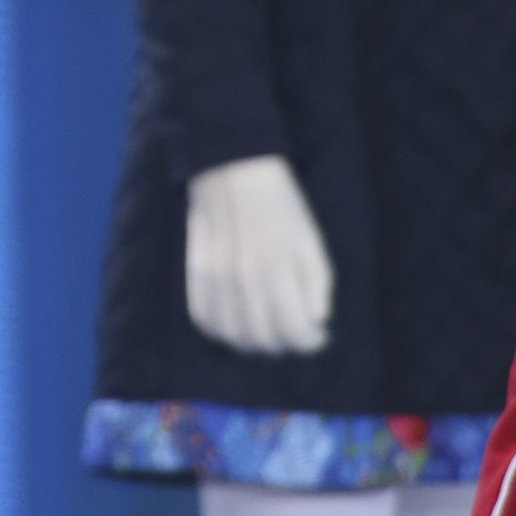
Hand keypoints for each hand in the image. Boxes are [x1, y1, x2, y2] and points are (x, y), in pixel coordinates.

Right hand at [185, 155, 334, 354]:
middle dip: (287, 343)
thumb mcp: (312, 242)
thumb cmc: (282, 207)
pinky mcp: (196, 276)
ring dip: (256, 343)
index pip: (294, 330)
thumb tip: (315, 322)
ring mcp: (215, 280)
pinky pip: (205, 322)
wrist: (234, 172)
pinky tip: (240, 323)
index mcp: (276, 270)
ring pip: (234, 337)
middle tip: (296, 331)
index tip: (319, 335)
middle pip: (265, 340)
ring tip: (269, 330)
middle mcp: (242, 280)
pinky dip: (224, 332)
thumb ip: (318, 287)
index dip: (311, 341)